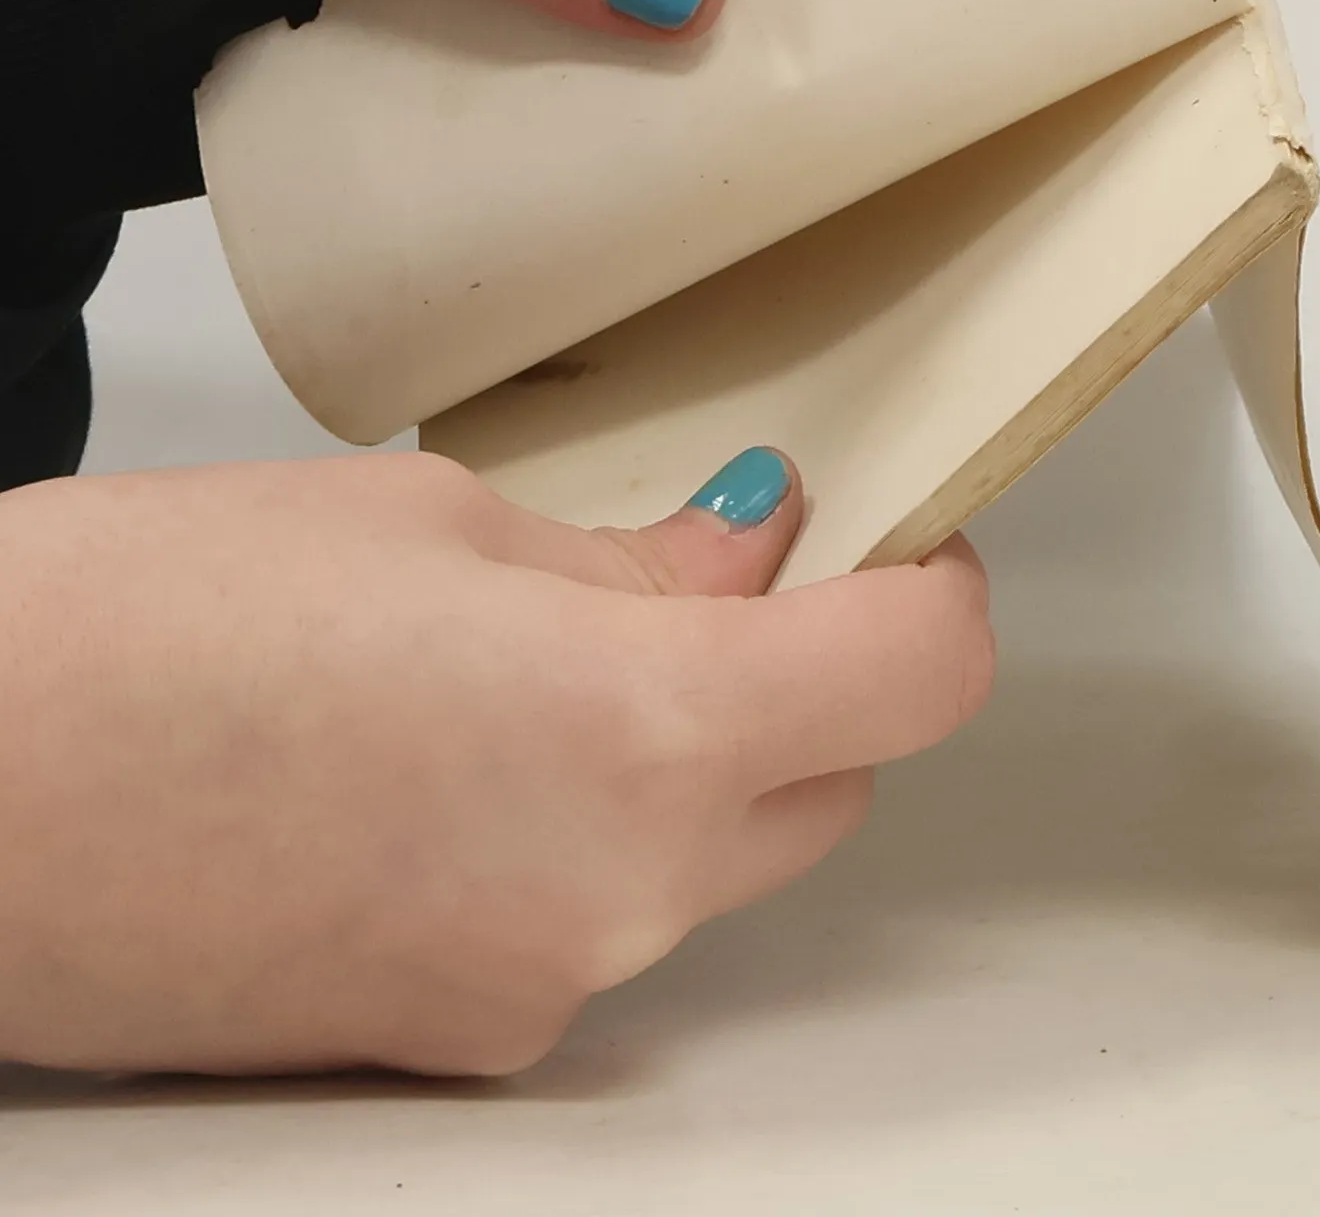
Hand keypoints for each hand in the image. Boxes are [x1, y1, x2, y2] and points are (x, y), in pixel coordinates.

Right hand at [0, 450, 990, 1075]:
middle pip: (828, 779)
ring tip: (536, 660)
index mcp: (642, 731)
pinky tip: (450, 760)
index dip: (932, 589)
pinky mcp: (450, 1038)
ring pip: (711, 857)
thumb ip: (630, 563)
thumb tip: (747, 554)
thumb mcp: (427, 526)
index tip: (899, 539)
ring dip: (687, 758)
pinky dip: (578, 836)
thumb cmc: (140, 630)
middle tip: (710, 571)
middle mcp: (618, 891)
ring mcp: (534, 987)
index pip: (918, 676)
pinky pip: (591, 921)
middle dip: (803, 675)